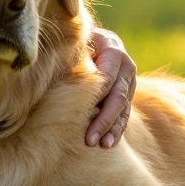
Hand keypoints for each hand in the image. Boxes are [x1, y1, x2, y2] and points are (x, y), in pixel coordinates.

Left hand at [86, 28, 135, 148]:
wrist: (98, 40)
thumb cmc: (81, 42)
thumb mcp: (79, 43)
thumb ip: (74, 54)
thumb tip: (55, 67)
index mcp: (114, 52)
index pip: (106, 79)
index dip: (95, 96)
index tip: (80, 112)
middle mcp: (127, 68)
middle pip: (117, 97)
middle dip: (104, 120)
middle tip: (90, 139)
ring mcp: (130, 83)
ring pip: (124, 109)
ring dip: (113, 129)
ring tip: (102, 145)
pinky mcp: (128, 96)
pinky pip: (124, 115)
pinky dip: (117, 130)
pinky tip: (108, 143)